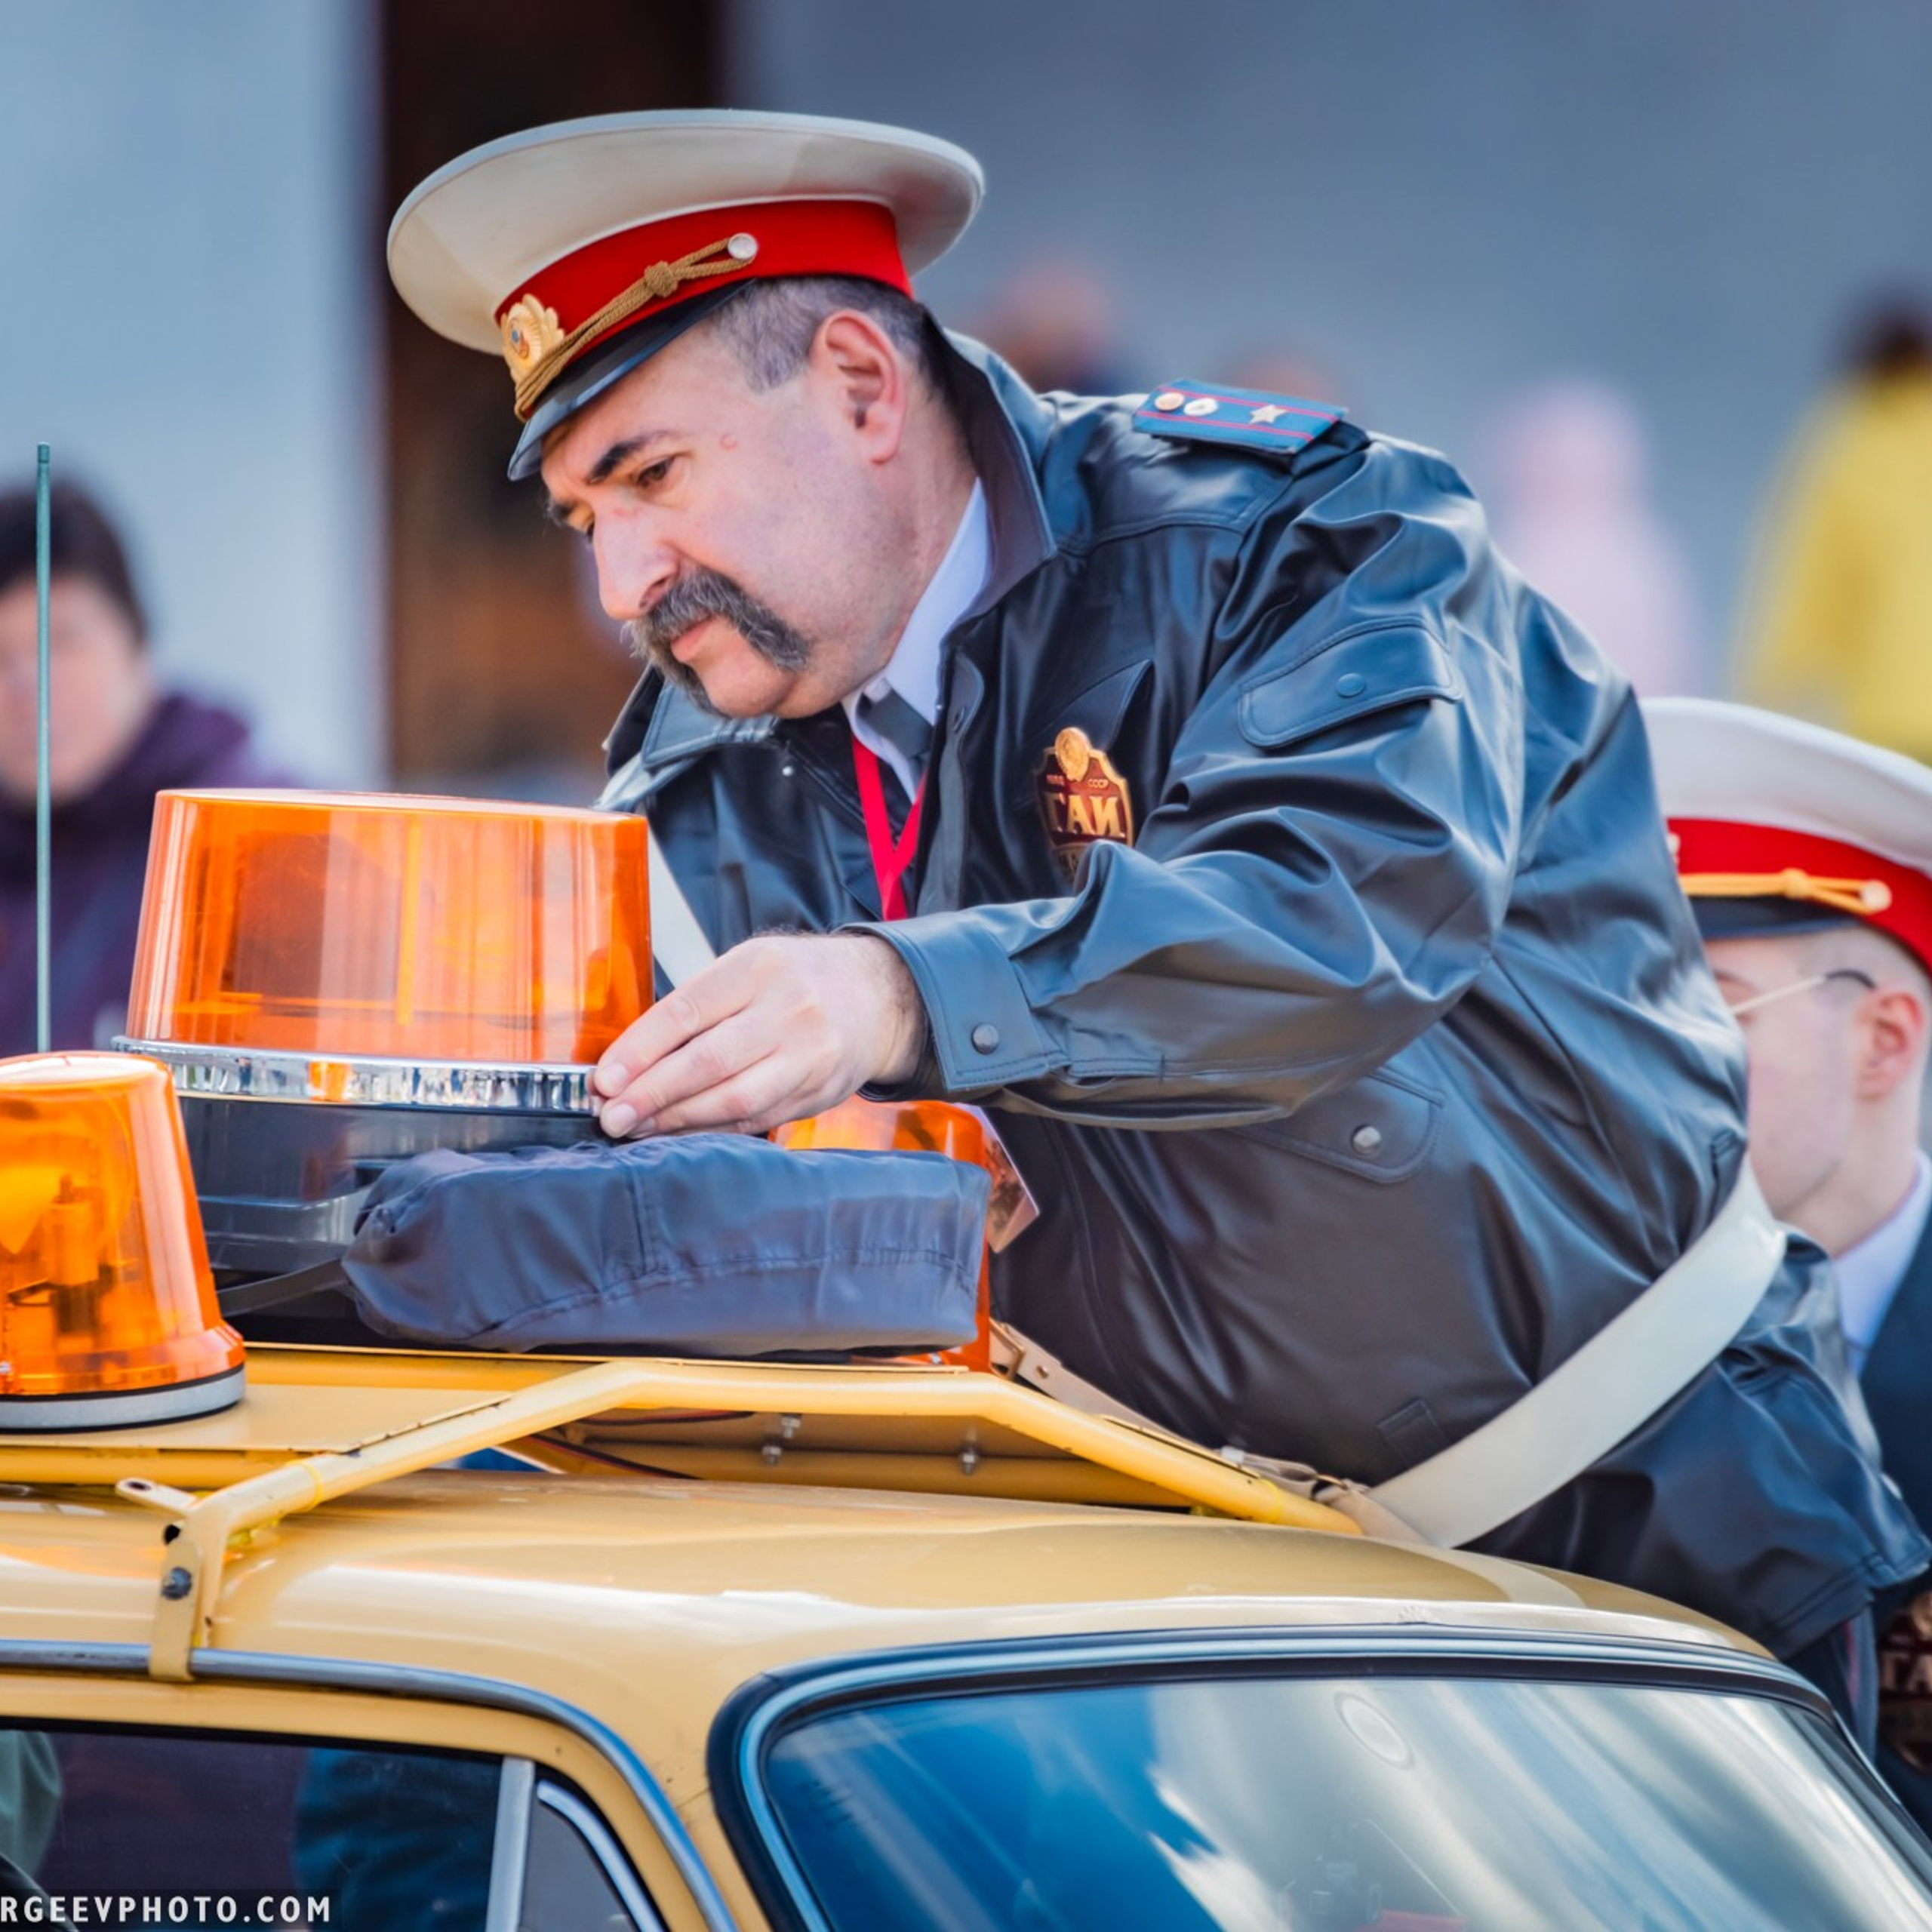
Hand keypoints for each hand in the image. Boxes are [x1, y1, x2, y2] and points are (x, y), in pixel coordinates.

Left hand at [591, 933, 924, 1137]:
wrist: (876, 998)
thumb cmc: (794, 980)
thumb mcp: (748, 967)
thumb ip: (698, 1006)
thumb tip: (629, 1060)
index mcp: (758, 967)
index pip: (688, 1011)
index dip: (640, 1049)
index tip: (605, 1079)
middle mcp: (788, 1010)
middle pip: (709, 1060)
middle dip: (652, 1093)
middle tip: (611, 1116)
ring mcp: (808, 1055)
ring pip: (733, 1098)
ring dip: (676, 1120)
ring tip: (636, 1129)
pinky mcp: (816, 1093)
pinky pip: (755, 1119)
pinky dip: (710, 1130)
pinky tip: (678, 1133)